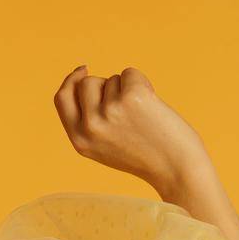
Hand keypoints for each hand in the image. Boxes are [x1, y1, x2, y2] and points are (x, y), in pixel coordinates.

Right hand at [53, 65, 211, 195]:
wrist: (176, 169)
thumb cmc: (144, 156)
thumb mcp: (103, 146)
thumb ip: (87, 121)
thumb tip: (82, 79)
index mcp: (79, 140)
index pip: (62, 99)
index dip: (71, 80)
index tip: (83, 69)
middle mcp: (91, 126)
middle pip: (87, 83)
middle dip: (107, 87)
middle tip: (129, 111)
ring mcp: (110, 111)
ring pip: (111, 79)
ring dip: (127, 89)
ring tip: (143, 115)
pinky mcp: (132, 97)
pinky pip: (130, 73)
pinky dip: (143, 83)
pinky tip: (153, 107)